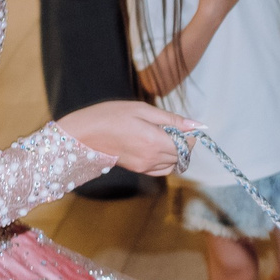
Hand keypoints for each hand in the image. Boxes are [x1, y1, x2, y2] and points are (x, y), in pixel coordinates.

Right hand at [59, 100, 198, 173]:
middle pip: (183, 154)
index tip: (180, 124)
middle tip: (167, 127)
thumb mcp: (142, 109)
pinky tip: (155, 147)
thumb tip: (196, 125)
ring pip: (174, 163)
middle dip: (182, 141)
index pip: (188, 144)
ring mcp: (145, 166)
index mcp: (155, 141)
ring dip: (174, 151)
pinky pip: (162, 169)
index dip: (189, 134)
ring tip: (159, 136)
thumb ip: (171, 119)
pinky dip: (166, 160)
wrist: (82, 134)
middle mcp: (153, 158)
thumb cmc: (110, 116)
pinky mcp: (138, 170)